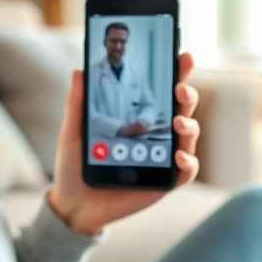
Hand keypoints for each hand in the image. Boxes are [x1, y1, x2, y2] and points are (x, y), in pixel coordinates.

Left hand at [47, 53, 200, 235]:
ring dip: (189, 125)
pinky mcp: (165, 182)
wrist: (72, 205)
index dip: (177, 73)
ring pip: (189, 135)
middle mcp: (157, 135)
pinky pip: (186, 170)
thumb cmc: (74, 166)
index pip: (163, 91)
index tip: (182, 56)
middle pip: (183, 108)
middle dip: (187, 94)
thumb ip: (78, 103)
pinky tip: (178, 156)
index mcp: (139, 118)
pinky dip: (188, 162)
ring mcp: (164, 158)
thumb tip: (79, 70)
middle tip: (180, 89)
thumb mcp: (74, 132)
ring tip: (177, 122)